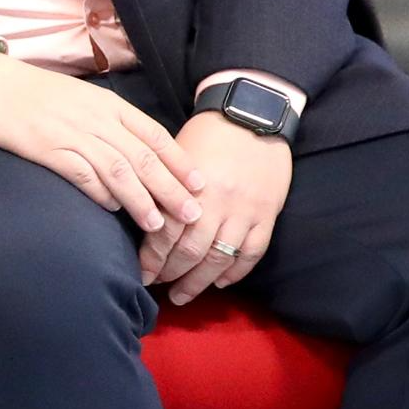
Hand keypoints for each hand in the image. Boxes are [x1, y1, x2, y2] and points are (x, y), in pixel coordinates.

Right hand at [0, 54, 201, 237]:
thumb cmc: (36, 93)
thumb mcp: (82, 99)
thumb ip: (110, 122)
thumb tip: (137, 154)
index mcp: (110, 105)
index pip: (156, 135)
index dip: (180, 162)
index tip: (200, 185)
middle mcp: (97, 119)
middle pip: (144, 157)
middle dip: (171, 188)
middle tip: (192, 214)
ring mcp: (72, 133)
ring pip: (118, 170)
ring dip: (141, 199)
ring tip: (157, 225)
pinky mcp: (47, 148)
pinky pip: (82, 174)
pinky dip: (100, 193)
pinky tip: (111, 209)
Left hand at [143, 112, 291, 299]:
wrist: (254, 113)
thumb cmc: (208, 133)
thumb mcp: (176, 155)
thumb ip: (162, 187)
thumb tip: (142, 216)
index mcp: (191, 187)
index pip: (166, 234)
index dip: (151, 258)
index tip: (141, 273)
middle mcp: (219, 203)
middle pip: (191, 252)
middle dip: (171, 274)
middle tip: (157, 286)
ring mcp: (246, 211)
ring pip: (220, 259)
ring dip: (199, 282)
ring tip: (182, 295)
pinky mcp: (268, 213)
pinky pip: (253, 252)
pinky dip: (236, 272)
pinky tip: (220, 282)